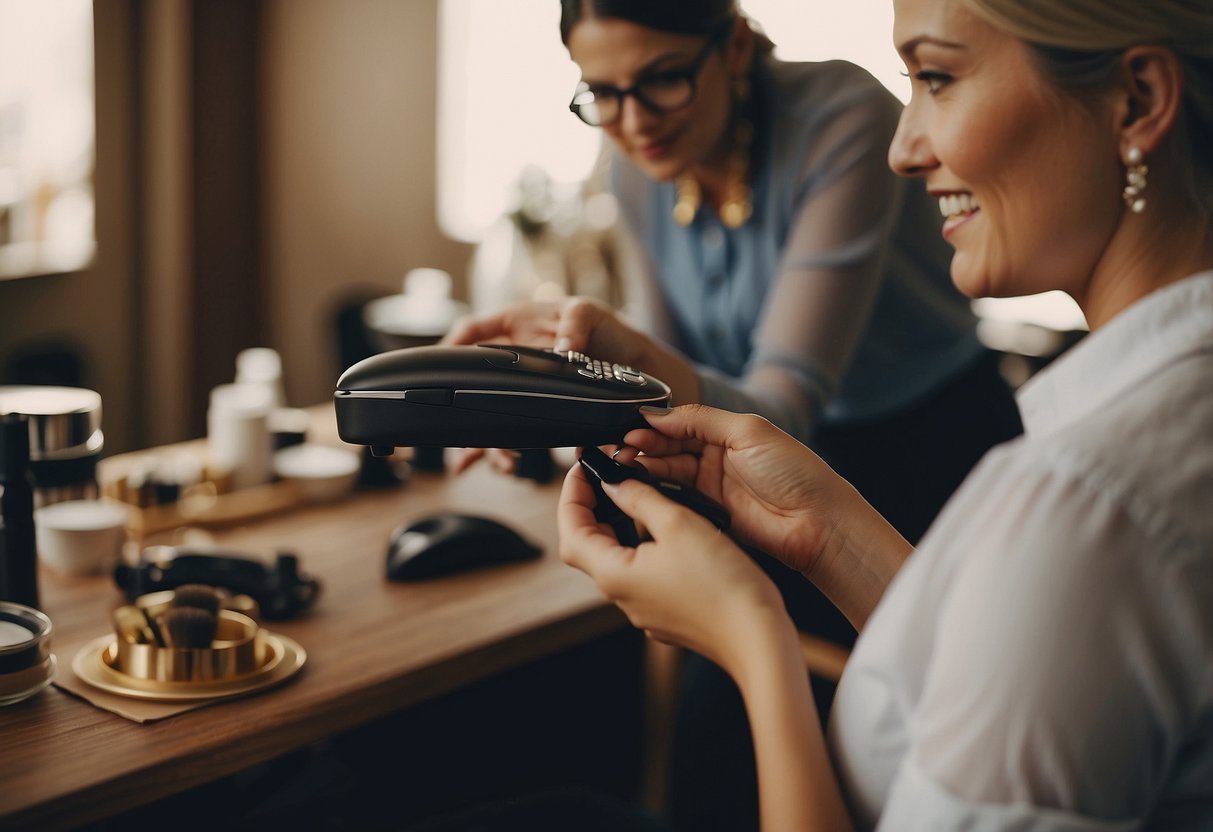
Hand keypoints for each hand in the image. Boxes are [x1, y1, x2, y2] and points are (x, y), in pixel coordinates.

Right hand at [442, 297, 699, 472]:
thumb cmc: (612, 333)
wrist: (641, 372)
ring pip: (490, 416)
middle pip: (474, 385)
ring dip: (487, 442)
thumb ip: (576, 323)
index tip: (439, 370)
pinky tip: (506, 466)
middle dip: (466, 413)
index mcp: (518, 326)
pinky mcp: (539, 414)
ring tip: (502, 461)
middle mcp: (514, 360)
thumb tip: (562, 346)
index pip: (472, 332)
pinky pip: (512, 434)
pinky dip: (504, 452)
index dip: (451, 349)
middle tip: (465, 435)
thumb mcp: (593, 314)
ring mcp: (524, 389)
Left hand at [558, 462, 787, 671]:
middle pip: (588, 546)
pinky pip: (641, 573)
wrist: (757, 638)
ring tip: (634, 497)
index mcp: (614, 574)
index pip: (570, 530)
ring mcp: (644, 607)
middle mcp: (623, 596)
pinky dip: (641, 545)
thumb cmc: (722, 585)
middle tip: (605, 478)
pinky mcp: (666, 612)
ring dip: (617, 526)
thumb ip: (640, 498)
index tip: (582, 468)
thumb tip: (615, 484)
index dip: (571, 494)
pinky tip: (664, 531)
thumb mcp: (678, 523)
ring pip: (616, 559)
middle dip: (590, 509)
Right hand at [620, 405, 911, 628]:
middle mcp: (716, 456)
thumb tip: (657, 414)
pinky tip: (636, 486)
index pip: (679, 422)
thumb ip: (700, 420)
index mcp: (727, 431)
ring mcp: (710, 486)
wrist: (818, 523)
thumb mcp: (748, 431)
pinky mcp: (708, 513)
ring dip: (642, 467)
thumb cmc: (794, 472)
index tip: (627, 427)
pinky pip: (674, 498)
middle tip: (617, 449)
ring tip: (621, 465)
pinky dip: (653, 491)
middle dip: (641, 446)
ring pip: (666, 471)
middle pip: (667, 447)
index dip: (653, 424)